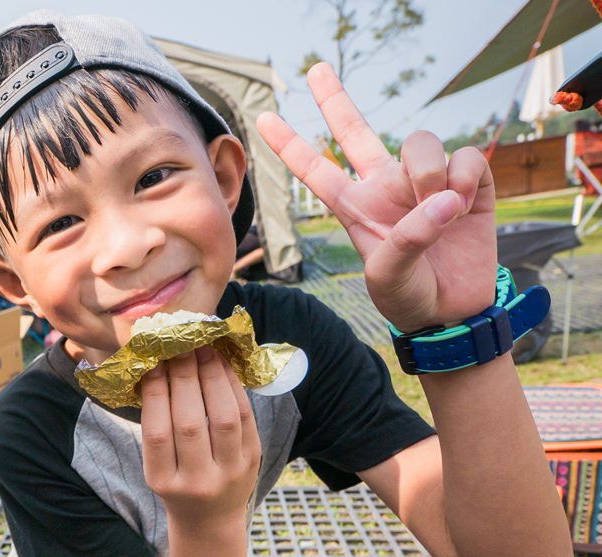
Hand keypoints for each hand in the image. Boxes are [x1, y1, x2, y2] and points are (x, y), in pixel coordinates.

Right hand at [140, 347, 260, 528]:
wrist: (210, 519)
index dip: (156, 392)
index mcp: (162, 481)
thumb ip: (157, 427)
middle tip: (180, 344)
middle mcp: (196, 481)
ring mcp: (228, 473)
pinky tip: (224, 366)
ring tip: (203, 349)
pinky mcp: (252, 461)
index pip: (157, 432)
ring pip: (222, 418)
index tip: (154, 360)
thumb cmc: (176, 483)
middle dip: (184, 377)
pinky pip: (245, 418)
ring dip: (212, 377)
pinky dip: (234, 388)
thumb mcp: (157, 466)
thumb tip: (156, 368)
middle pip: (190, 423)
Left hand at [256, 62, 497, 332]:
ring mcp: (425, 181)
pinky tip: (463, 200)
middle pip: (355, 131)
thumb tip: (441, 199)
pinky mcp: (467, 183)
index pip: (316, 170)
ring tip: (438, 207)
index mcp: (355, 207)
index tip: (262, 118)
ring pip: (421, 141)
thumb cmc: (408, 297)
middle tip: (315, 70)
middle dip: (335, 99)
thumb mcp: (387, 278)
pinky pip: (465, 156)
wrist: (452, 313)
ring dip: (428, 171)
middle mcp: (385, 186)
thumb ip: (406, 239)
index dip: (290, 145)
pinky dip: (465, 175)